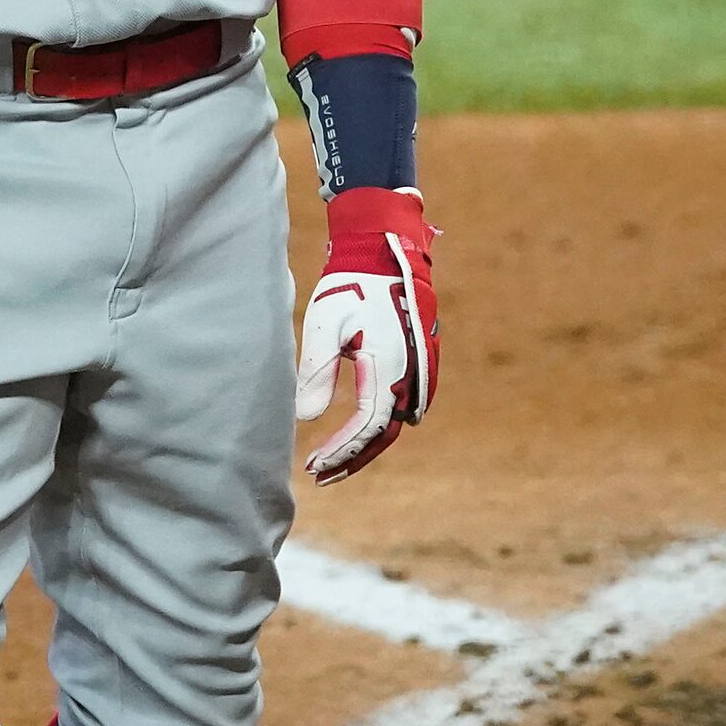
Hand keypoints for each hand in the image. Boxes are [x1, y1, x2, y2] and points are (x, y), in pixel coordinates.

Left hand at [295, 185, 437, 484]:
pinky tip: (355, 433)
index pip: (368, 428)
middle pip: (384, 435)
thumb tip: (304, 417)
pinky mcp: (418, 364)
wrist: (385, 252)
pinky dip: (377, 425)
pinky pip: (400, 406)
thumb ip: (316, 372)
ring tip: (331, 459)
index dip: (342, 452)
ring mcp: (420, 371)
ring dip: (364, 444)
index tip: (315, 466)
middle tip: (319, 474)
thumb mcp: (325, 325)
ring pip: (393, 423)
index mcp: (390, 368)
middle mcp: (412, 376)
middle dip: (352, 457)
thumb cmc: (351, 284)